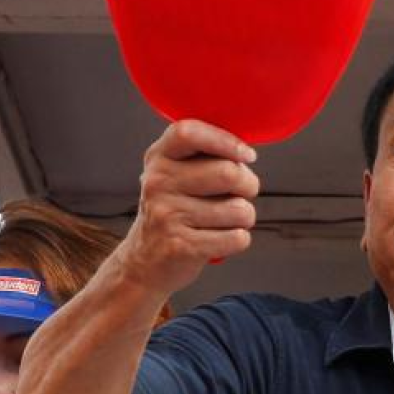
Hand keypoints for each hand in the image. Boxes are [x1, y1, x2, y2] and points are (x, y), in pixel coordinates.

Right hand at [115, 119, 258, 295]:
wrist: (144, 261)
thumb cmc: (175, 210)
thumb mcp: (177, 173)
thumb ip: (206, 155)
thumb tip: (245, 154)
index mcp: (160, 157)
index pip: (189, 133)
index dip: (226, 141)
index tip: (246, 155)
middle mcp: (158, 182)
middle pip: (228, 172)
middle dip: (248, 184)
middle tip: (240, 193)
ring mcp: (166, 215)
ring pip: (239, 209)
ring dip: (244, 216)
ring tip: (225, 220)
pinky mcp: (181, 247)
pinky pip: (237, 238)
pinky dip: (238, 239)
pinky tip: (219, 238)